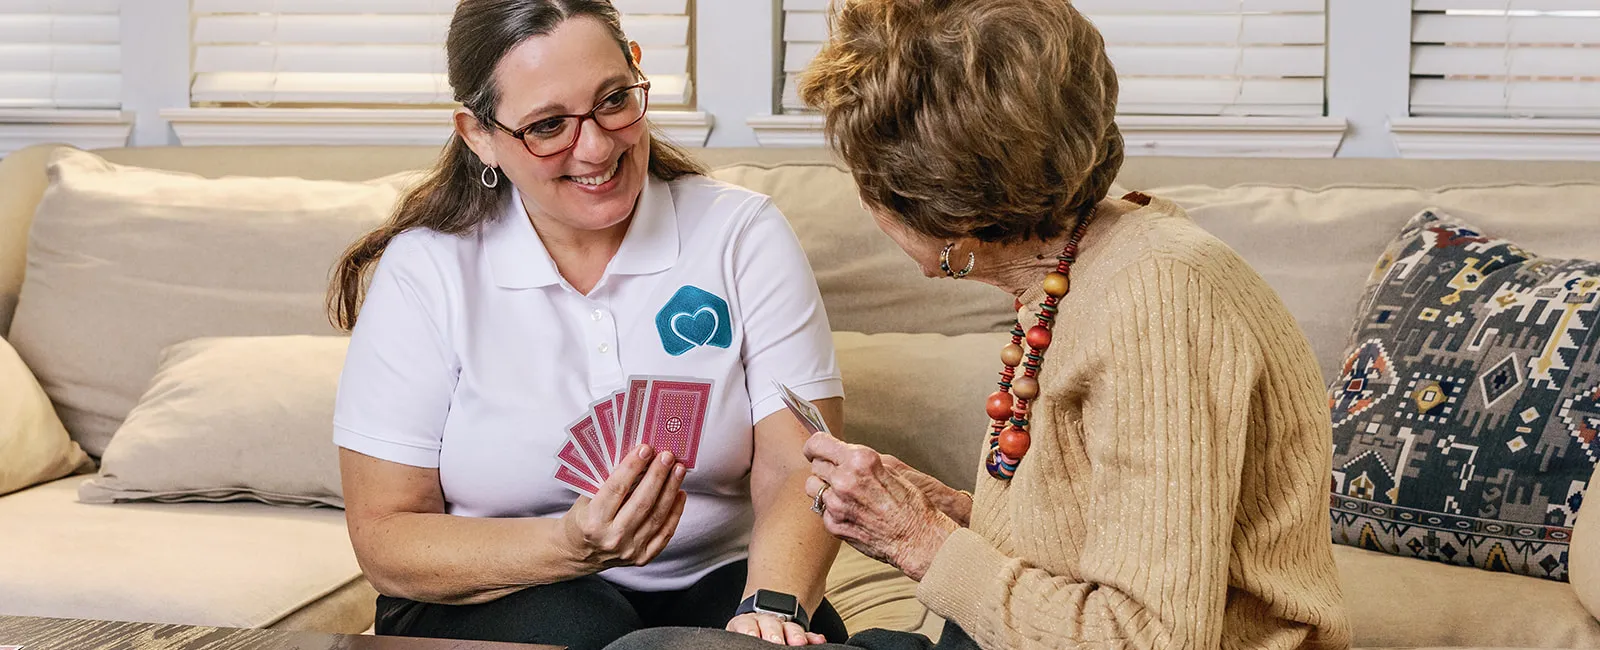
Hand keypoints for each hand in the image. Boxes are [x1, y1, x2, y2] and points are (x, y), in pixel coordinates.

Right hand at [559, 444, 687, 571]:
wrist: (579, 553)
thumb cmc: (582, 519)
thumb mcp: (585, 499)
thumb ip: (607, 481)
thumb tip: (637, 457)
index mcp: (592, 522)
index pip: (616, 489)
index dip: (632, 467)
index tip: (645, 448)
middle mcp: (611, 539)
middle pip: (641, 502)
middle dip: (657, 476)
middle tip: (667, 455)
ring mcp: (629, 551)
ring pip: (657, 516)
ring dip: (670, 490)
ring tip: (678, 469)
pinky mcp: (642, 558)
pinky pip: (664, 533)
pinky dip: (675, 512)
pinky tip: (680, 493)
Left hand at [726, 612, 825, 645]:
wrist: (757, 628)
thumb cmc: (745, 642)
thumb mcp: (738, 641)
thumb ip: (740, 643)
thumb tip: (728, 647)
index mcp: (745, 625)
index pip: (745, 625)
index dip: (749, 630)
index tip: (752, 636)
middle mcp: (764, 623)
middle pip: (770, 624)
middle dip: (774, 633)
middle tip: (776, 643)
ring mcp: (782, 627)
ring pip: (790, 628)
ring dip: (795, 635)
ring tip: (799, 643)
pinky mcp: (796, 634)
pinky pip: (807, 635)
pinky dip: (813, 638)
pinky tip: (818, 641)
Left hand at [803, 433, 958, 581]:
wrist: (917, 538)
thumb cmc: (910, 503)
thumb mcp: (890, 469)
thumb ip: (860, 460)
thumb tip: (840, 453)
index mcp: (860, 459)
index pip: (818, 444)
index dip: (814, 447)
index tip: (815, 450)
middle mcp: (845, 479)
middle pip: (815, 465)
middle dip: (825, 468)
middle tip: (838, 475)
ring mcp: (837, 504)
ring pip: (813, 487)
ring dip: (824, 487)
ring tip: (843, 494)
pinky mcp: (834, 524)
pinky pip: (822, 509)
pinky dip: (831, 509)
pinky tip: (851, 511)